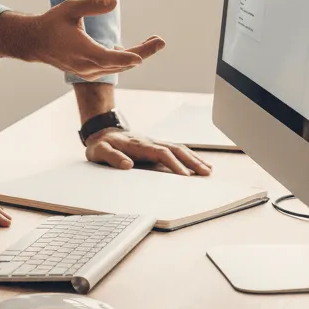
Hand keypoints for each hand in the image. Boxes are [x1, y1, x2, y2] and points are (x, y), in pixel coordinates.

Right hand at [0, 0, 164, 78]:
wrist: (35, 42)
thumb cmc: (53, 22)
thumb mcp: (70, 8)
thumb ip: (92, 5)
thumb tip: (114, 2)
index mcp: (83, 51)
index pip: (109, 57)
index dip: (126, 57)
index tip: (141, 57)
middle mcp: (87, 66)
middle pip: (121, 63)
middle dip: (143, 51)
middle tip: (161, 41)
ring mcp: (88, 72)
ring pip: (118, 66)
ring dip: (137, 55)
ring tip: (155, 42)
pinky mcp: (88, 72)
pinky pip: (111, 67)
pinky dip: (124, 59)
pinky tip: (134, 50)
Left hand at [84, 128, 212, 175]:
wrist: (101, 132)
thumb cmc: (101, 145)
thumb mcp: (100, 151)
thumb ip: (111, 157)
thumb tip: (127, 164)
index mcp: (138, 144)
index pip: (161, 153)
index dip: (174, 164)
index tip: (185, 176)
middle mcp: (149, 142)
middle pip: (175, 149)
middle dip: (191, 161)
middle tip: (205, 173)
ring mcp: (153, 143)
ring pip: (178, 148)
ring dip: (193, 158)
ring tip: (208, 170)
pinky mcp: (155, 146)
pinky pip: (175, 150)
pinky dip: (188, 156)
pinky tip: (197, 163)